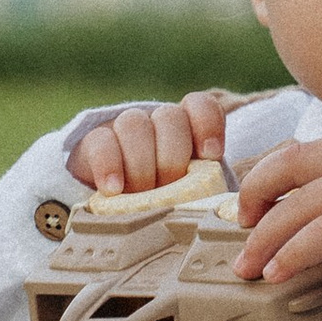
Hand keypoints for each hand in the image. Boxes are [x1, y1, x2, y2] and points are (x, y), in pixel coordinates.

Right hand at [69, 91, 240, 196]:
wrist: (115, 214)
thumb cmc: (167, 207)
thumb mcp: (191, 198)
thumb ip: (206, 191)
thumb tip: (228, 207)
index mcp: (187, 131)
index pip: (200, 106)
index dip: (207, 124)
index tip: (211, 154)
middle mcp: (156, 124)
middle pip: (169, 117)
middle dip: (172, 156)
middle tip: (170, 187)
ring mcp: (123, 129)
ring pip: (134, 123)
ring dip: (141, 162)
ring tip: (142, 193)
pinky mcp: (94, 143)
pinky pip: (100, 141)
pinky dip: (108, 165)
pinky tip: (113, 189)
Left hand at [234, 135, 321, 320]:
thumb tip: (300, 217)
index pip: (299, 151)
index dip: (265, 175)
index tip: (249, 206)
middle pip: (288, 167)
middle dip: (254, 198)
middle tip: (239, 232)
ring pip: (297, 206)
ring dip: (265, 239)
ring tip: (247, 267)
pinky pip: (319, 233)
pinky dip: (292, 253)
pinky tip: (277, 273)